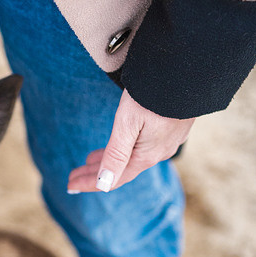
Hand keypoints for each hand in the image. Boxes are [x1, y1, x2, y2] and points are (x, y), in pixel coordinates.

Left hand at [67, 90, 194, 192]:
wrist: (186, 70)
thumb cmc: (152, 94)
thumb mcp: (128, 124)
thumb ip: (116, 155)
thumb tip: (104, 185)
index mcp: (146, 155)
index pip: (113, 178)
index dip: (90, 183)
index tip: (70, 186)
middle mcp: (160, 152)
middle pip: (122, 169)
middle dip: (96, 173)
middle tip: (73, 175)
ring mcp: (169, 140)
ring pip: (133, 157)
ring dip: (110, 160)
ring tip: (91, 160)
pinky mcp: (174, 127)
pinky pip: (144, 146)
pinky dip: (126, 149)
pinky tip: (122, 145)